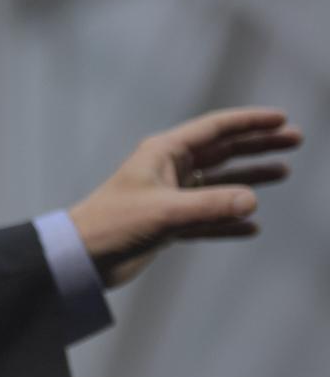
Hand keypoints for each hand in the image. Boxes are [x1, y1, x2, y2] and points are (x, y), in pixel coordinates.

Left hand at [68, 107, 301, 288]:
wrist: (83, 256)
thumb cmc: (113, 224)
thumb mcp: (164, 212)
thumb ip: (209, 206)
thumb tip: (252, 201)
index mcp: (163, 153)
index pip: (214, 129)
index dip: (248, 123)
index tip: (281, 119)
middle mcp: (168, 170)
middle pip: (222, 151)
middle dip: (257, 144)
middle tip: (294, 140)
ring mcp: (169, 196)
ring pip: (218, 183)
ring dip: (249, 178)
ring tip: (283, 172)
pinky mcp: (167, 223)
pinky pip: (207, 218)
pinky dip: (229, 220)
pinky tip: (252, 226)